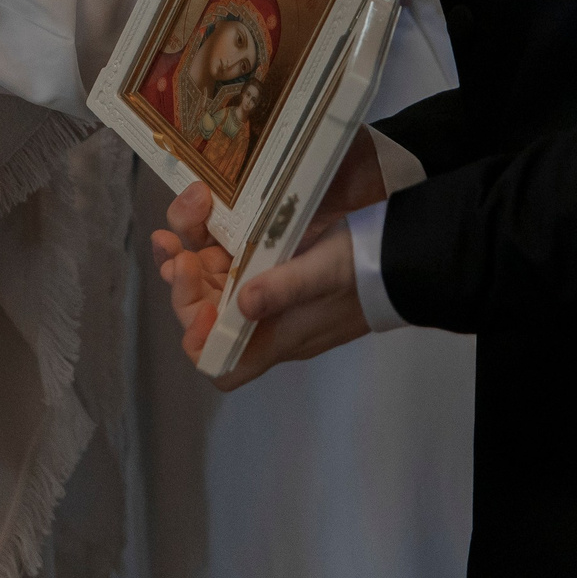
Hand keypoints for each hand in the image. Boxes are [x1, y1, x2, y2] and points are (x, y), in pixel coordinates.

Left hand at [152, 181, 370, 390]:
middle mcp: (262, 320)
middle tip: (174, 249)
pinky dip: (207, 241)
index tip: (196, 303)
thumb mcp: (324, 273)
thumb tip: (242, 304)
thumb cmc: (364, 270)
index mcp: (273, 336)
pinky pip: (228, 259)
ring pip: (211, 283)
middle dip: (183, 284)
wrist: (402, 255)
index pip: (222, 364)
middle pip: (206, 316)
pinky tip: (201, 213)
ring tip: (173, 228)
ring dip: (188, 258)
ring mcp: (265, 291)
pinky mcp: (270, 264)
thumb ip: (285, 287)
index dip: (198, 340)